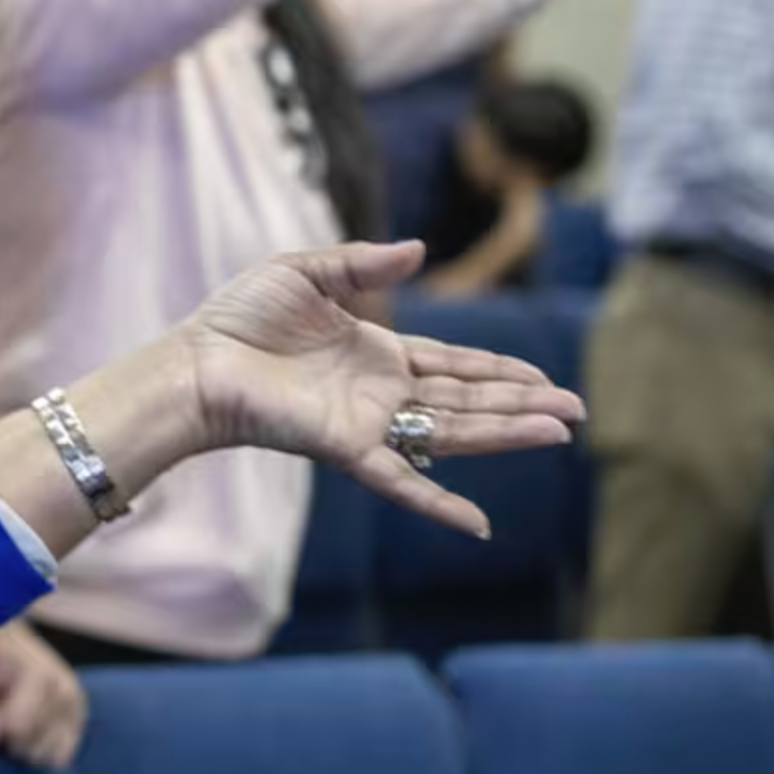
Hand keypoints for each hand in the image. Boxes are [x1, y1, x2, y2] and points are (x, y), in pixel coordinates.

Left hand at [0, 618, 86, 768]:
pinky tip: (26, 727)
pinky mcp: (77, 715)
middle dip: (7, 739)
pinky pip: (61, 755)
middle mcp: (65, 690)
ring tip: (11, 715)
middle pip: (31, 748)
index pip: (14, 731)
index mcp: (41, 676)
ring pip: (47, 757)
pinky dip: (40, 748)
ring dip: (24, 746)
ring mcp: (75, 704)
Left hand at [182, 242, 583, 537]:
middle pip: (466, 402)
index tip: (545, 379)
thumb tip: (419, 248)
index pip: (452, 366)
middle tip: (577, 411)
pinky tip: (479, 525)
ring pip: (451, 433)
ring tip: (559, 433)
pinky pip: (399, 480)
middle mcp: (381, 394)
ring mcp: (367, 424)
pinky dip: (437, 505)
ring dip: (505, 435)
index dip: (499, 372)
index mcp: (376, 354)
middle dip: (522, 406)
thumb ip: (362, 261)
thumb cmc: (239, 318)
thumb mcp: (305, 271)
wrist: (196, 359)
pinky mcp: (344, 448)